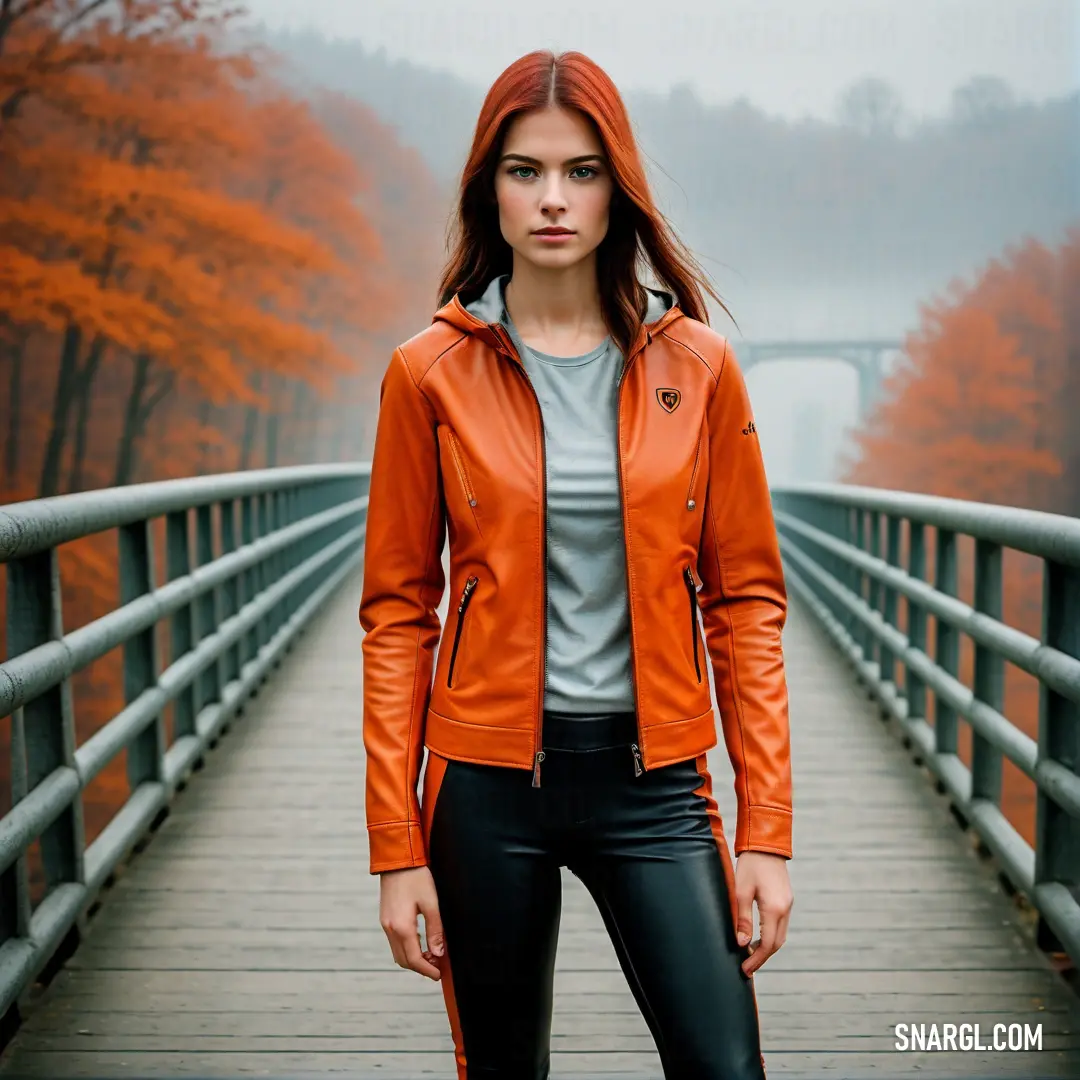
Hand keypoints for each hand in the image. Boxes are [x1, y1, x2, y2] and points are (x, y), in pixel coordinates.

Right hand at [379, 865, 444, 979]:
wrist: (398, 860)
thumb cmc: (416, 878)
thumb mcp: (431, 903)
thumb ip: (435, 930)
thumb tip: (439, 953)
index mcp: (402, 927)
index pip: (414, 959)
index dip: (427, 970)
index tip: (439, 975)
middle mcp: (390, 929)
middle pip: (403, 960)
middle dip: (420, 967)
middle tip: (437, 967)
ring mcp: (385, 924)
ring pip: (397, 953)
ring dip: (413, 959)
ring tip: (431, 955)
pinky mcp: (385, 918)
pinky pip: (394, 942)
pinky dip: (407, 948)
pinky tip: (420, 942)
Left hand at [734, 850, 792, 975]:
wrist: (765, 843)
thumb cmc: (750, 865)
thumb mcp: (741, 891)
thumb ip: (742, 919)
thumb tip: (742, 944)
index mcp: (775, 909)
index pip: (768, 944)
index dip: (757, 959)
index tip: (745, 970)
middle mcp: (786, 909)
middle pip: (777, 943)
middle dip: (762, 957)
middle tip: (747, 967)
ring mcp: (788, 904)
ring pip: (780, 935)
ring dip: (767, 947)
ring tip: (750, 954)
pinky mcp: (786, 899)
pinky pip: (781, 924)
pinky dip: (771, 935)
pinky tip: (758, 936)